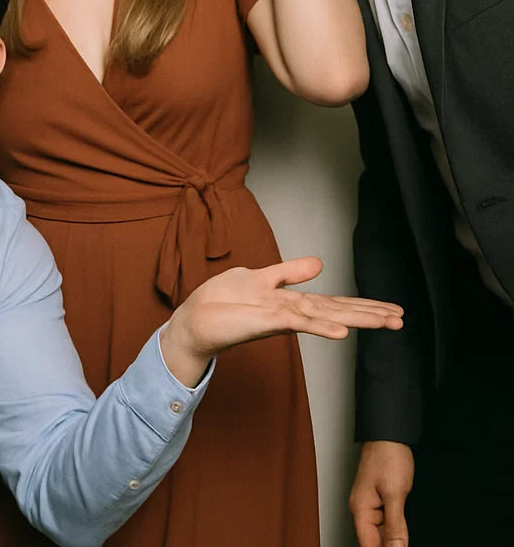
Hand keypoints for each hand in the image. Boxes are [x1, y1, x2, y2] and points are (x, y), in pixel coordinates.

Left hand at [160, 256, 403, 386]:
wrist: (194, 319)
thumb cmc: (223, 301)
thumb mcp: (259, 277)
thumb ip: (290, 273)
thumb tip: (320, 263)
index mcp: (292, 303)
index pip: (333, 303)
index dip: (362, 305)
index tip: (392, 310)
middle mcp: (291, 312)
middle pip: (337, 312)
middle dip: (369, 314)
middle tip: (402, 319)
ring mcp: (281, 318)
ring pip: (325, 317)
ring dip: (356, 319)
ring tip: (388, 322)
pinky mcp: (266, 321)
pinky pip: (298, 323)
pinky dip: (320, 327)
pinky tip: (342, 333)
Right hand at [349, 440, 413, 546]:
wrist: (389, 435)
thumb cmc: (387, 457)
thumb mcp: (395, 494)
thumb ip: (395, 524)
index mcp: (361, 509)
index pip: (368, 544)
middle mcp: (362, 508)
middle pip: (374, 540)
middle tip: (404, 546)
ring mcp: (370, 504)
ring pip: (380, 533)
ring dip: (392, 541)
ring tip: (404, 542)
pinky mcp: (379, 499)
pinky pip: (385, 523)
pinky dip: (394, 531)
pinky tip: (403, 535)